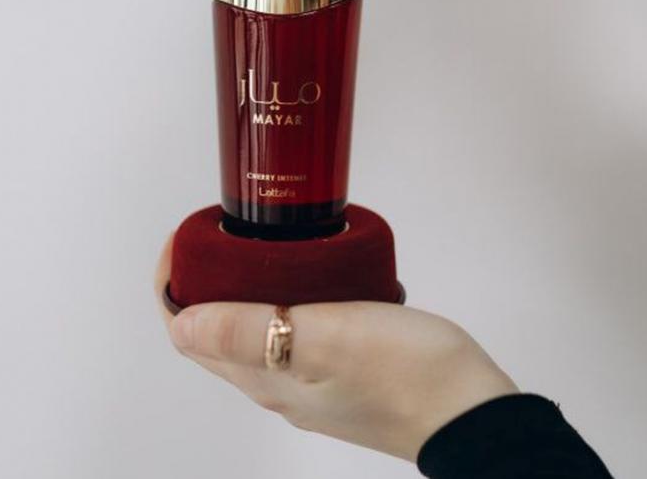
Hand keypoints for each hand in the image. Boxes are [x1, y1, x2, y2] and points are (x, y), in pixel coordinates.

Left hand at [154, 236, 517, 460]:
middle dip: (206, 281)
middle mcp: (278, 386)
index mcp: (264, 377)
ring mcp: (310, 384)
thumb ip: (249, 332)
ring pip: (256, 331)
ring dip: (246, 288)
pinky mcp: (343, 374)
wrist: (471, 413)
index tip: (188, 239)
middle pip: (217, 331)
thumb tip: (182, 324)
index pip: (188, 332)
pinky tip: (320, 277)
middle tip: (227, 233)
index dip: (175, 283)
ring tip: (268, 246)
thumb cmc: (407, 375)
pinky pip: (296, 332)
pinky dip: (290, 298)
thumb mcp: (323, 339)